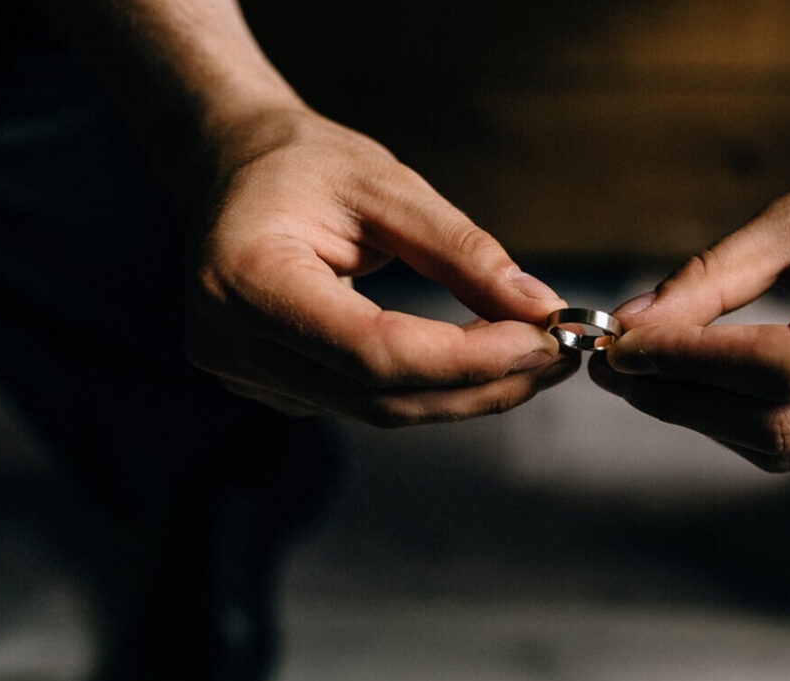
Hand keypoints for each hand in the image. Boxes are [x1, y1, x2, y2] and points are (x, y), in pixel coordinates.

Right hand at [185, 109, 574, 424]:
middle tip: (558, 357)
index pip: (373, 349)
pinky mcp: (270, 387)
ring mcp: (244, 374)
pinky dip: (430, 387)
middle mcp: (232, 342)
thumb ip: (462, 251)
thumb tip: (539, 308)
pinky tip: (480, 362)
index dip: (467, 359)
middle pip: (379, 394)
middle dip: (480, 384)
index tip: (544, 340)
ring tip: (535, 358)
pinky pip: (364, 401)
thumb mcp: (386, 184)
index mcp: (245, 278)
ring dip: (466, 393)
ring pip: (378, 408)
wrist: (234, 169)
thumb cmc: (306, 163)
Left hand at [590, 132, 789, 470]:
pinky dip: (734, 420)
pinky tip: (690, 386)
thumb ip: (715, 274)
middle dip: (682, 398)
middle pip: (780, 424)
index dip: (693, 363)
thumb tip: (632, 323)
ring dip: (699, 416)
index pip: (785, 369)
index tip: (622, 345)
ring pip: (783, 447)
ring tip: (638, 375)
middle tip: (611, 366)